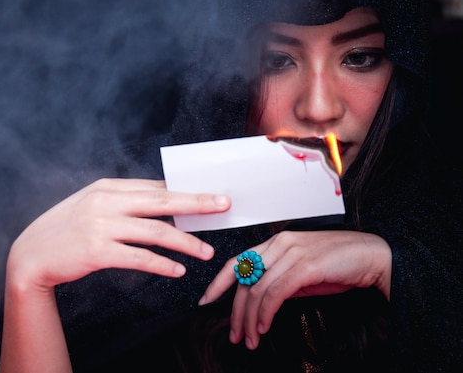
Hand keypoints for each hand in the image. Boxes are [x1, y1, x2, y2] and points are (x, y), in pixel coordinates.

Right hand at [6, 178, 230, 292]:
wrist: (29, 255)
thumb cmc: (65, 228)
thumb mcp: (91, 204)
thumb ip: (123, 201)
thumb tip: (164, 200)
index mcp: (106, 187)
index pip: (155, 187)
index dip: (186, 191)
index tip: (210, 195)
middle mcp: (105, 202)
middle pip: (162, 201)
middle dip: (197, 203)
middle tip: (224, 206)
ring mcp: (100, 226)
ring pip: (155, 231)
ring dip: (185, 241)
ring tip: (207, 251)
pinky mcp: (96, 251)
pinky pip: (138, 258)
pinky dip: (162, 264)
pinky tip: (178, 270)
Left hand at [199, 230, 391, 349]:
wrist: (374, 256)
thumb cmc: (340, 265)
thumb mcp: (303, 273)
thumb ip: (281, 281)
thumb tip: (261, 301)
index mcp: (276, 243)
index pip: (237, 261)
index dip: (219, 282)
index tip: (206, 301)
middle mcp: (280, 244)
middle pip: (244, 279)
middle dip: (234, 310)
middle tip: (234, 334)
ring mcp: (292, 253)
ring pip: (257, 288)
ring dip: (249, 318)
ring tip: (249, 338)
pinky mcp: (305, 266)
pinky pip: (276, 292)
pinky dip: (265, 312)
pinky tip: (263, 327)